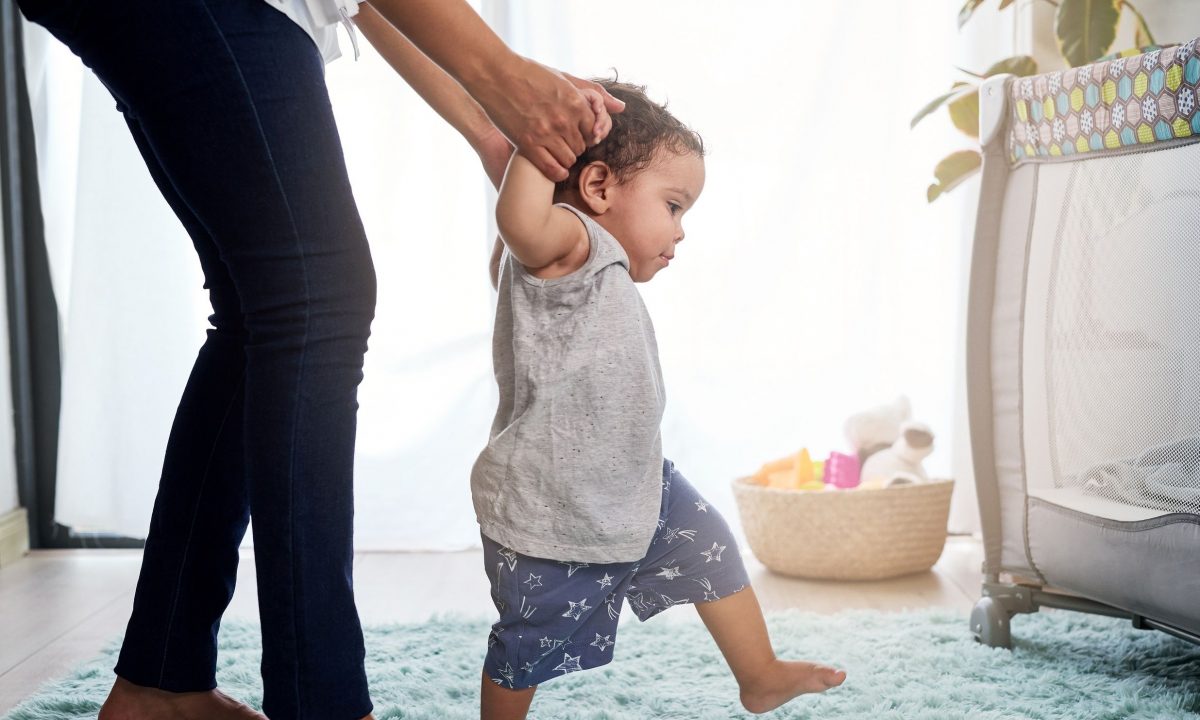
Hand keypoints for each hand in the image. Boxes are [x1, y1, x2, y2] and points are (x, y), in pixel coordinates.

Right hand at [474, 57, 624, 181]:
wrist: (496, 74)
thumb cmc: (529, 72)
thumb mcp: (564, 78)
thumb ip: (593, 94)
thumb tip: (621, 107)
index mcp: (576, 103)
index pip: (593, 131)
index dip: (586, 134)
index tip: (576, 133)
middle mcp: (564, 120)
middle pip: (582, 147)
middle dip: (575, 147)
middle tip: (563, 143)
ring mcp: (546, 134)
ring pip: (569, 159)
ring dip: (565, 159)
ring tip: (555, 152)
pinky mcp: (528, 145)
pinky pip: (552, 169)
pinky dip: (557, 172)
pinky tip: (553, 168)